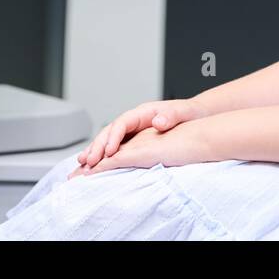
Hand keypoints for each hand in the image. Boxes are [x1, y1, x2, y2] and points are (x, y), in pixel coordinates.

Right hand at [67, 123, 209, 178]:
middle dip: (97, 146)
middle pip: (110, 131)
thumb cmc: (190, 113)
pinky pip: (115, 148)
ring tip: (82, 164)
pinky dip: (103, 156)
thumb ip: (171, 116)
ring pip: (108, 140)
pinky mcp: (135, 140)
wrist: (197, 115)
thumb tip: (158, 122)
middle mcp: (134, 121)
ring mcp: (133, 131)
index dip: (113, 137)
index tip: (110, 152)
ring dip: (95, 151)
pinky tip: (93, 166)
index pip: (122, 123)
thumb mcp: (184, 112)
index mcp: (143, 113)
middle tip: (87, 161)